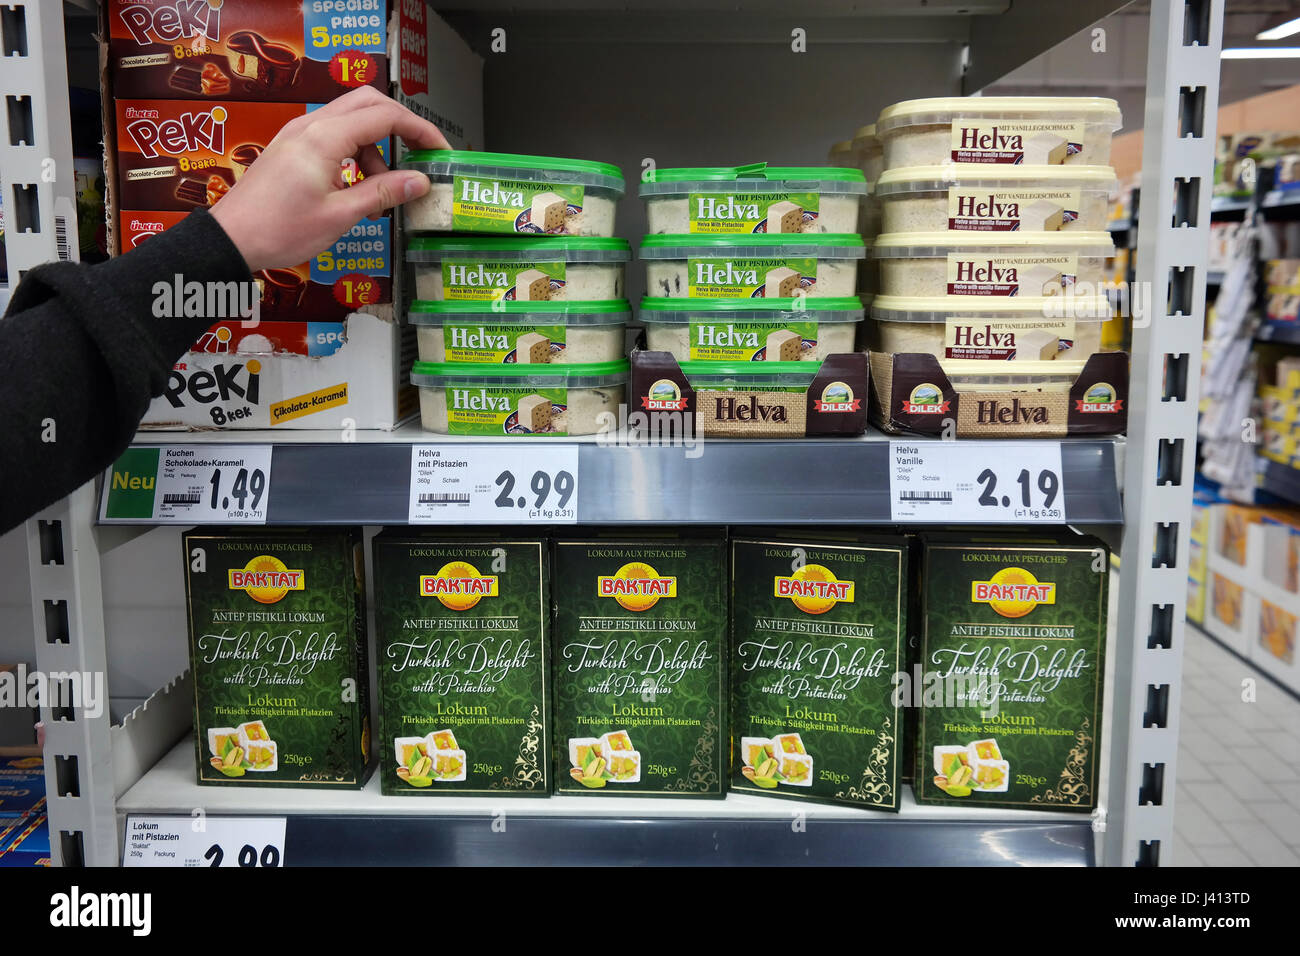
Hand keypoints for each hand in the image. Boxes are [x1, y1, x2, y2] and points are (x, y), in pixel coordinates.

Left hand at [210, 86, 447, 272]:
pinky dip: (355, 154)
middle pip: (369, 103)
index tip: (440, 151)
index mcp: (325, 137)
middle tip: (420, 155)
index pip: (386, 116)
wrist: (232, 238)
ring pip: (352, 120)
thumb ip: (383, 193)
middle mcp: (312, 125)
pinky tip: (356, 188)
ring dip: (376, 147)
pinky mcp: (293, 146)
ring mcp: (299, 133)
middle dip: (401, 126)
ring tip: (381, 188)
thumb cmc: (279, 230)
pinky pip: (334, 136)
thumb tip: (420, 182)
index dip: (420, 130)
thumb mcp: (341, 215)